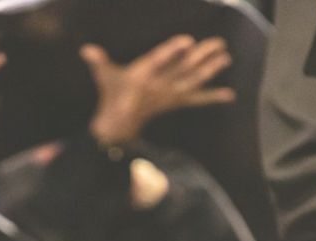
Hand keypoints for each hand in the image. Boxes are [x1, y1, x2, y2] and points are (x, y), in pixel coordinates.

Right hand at [80, 36, 234, 145]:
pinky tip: (229, 95)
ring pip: (192, 81)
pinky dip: (212, 98)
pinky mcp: (174, 103)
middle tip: (218, 44)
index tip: (187, 41)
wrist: (118, 124)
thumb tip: (86, 50)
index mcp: (141, 76)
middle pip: (182, 69)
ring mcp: (168, 96)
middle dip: (201, 57)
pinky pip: (195, 100)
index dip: (173, 51)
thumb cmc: (111, 95)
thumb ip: (98, 61)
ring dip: (210, 70)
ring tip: (226, 57)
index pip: (158, 60)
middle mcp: (157, 86)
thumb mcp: (104, 77)